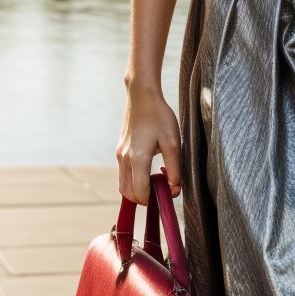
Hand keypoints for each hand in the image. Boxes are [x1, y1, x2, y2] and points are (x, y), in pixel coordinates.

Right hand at [117, 87, 181, 204]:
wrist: (142, 96)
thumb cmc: (159, 117)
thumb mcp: (173, 143)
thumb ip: (175, 170)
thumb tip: (175, 191)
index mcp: (138, 159)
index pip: (140, 193)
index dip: (153, 199)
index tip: (167, 192)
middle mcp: (124, 160)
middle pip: (129, 194)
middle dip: (145, 197)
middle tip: (162, 187)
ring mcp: (119, 155)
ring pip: (124, 186)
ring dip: (138, 190)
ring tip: (156, 178)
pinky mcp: (119, 151)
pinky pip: (123, 175)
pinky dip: (133, 180)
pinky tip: (149, 169)